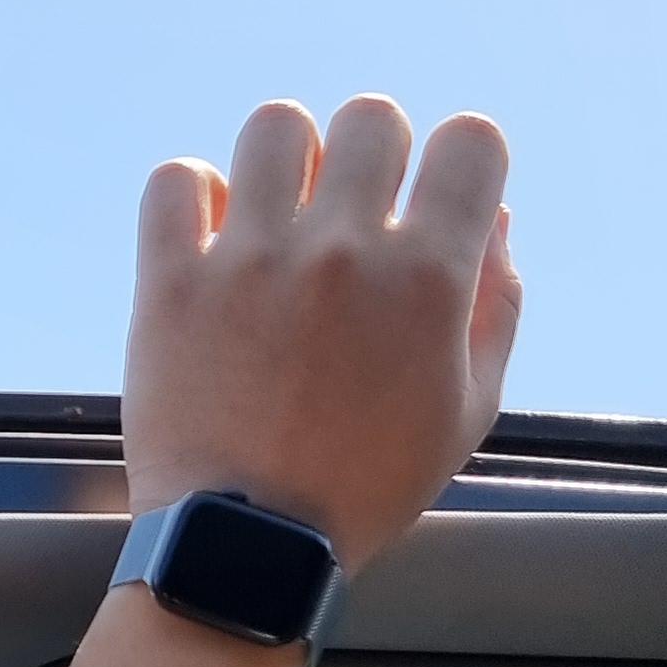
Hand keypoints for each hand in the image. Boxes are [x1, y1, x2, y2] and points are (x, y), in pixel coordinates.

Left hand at [67, 97, 519, 666]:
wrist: (248, 546)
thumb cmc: (367, 486)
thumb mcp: (468, 412)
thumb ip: (497, 307)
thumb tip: (496, 221)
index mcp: (430, 280)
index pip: (472, 142)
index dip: (461, 158)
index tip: (433, 193)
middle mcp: (345, 253)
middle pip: (372, 119)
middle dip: (372, 151)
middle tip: (351, 205)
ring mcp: (251, 262)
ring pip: (275, 126)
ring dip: (284, 156)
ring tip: (277, 207)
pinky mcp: (170, 283)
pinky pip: (176, 180)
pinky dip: (193, 192)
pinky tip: (209, 231)